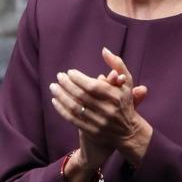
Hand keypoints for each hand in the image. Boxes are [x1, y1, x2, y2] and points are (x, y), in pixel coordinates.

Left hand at [50, 47, 151, 165]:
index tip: (70, 72)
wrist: (128, 131)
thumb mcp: (127, 83)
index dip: (79, 79)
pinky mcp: (91, 131)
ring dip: (61, 96)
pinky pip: (72, 119)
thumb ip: (117, 65)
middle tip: (59, 77)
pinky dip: (61, 109)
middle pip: (82, 96)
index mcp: (117, 97)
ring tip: (53, 87)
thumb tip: (104, 50)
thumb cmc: (125, 102)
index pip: (93, 86)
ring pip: (75, 107)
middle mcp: (108, 110)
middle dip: (67, 85)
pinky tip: (55, 101)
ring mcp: (99, 122)